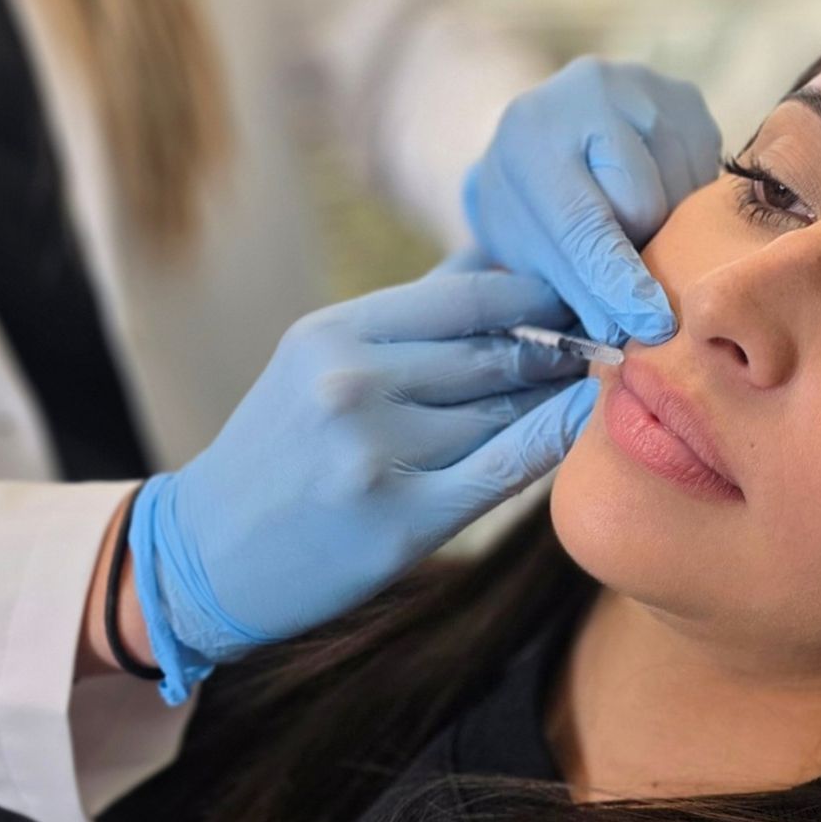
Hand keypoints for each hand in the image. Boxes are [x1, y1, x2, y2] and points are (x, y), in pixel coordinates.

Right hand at [126, 256, 596, 700]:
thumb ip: (408, 321)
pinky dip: (552, 437)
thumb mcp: (319, 363)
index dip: (541, 292)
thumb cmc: (279, 453)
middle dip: (561, 342)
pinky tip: (586, 418)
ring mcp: (375, 453)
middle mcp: (352, 384)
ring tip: (601, 378)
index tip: (586, 293)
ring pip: (502, 408)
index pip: (469, 295)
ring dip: (556, 393)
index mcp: (333, 334)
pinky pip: (502, 467)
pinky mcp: (400, 520)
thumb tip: (502, 264)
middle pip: (493, 349)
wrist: (205, 557)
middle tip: (615, 335)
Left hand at [461, 56, 721, 346]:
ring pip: (682, 193)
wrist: (545, 132)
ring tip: (628, 211)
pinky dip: (683, 198)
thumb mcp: (525, 247)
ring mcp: (644, 87)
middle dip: (635, 245)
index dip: (618, 278)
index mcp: (530, 136)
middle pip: (645, 207)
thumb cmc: (529, 203)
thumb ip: (570, 285)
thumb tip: (621, 332)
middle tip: (613, 245)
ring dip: (664, 223)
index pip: (584, 220)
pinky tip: (650, 186)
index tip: (652, 324)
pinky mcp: (686, 95)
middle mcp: (588, 93)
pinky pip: (706, 173)